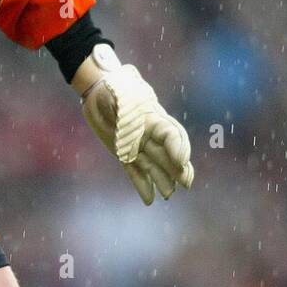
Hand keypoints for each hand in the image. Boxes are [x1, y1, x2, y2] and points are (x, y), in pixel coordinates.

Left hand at [76, 46, 193, 204]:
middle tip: (186, 183)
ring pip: (155, 166)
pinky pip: (135, 171)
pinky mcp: (124, 154)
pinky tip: (149, 200)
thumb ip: (125, 104)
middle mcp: (150, 134)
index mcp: (152, 118)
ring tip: (169, 195)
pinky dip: (142, 185)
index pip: (171, 134)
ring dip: (163, 180)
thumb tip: (127, 109)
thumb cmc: (113, 86)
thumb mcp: (119, 92)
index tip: (181, 160)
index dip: (178, 147)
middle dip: (179, 168)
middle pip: (168, 154)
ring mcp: (138, 145)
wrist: (99, 89)